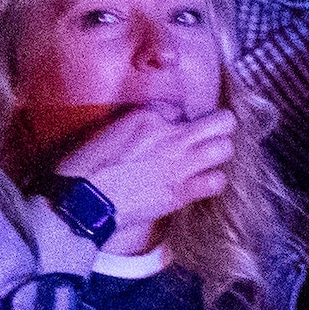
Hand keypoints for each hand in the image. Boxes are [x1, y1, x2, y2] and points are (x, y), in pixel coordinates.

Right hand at [46, 105, 235, 239]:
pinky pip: (216, 182)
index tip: (171, 130)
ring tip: (207, 159)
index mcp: (147, 116)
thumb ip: (133, 126)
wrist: (83, 200)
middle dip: (220, 126)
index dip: (178, 121)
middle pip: (222, 121)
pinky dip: (211, 182)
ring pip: (225, 149)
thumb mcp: (105, 131)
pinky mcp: (182, 191)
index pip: (180, 108)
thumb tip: (148, 132)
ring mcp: (180, 163)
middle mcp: (171, 135)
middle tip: (211, 134)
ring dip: (218, 153)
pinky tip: (200, 183)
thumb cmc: (83, 167)